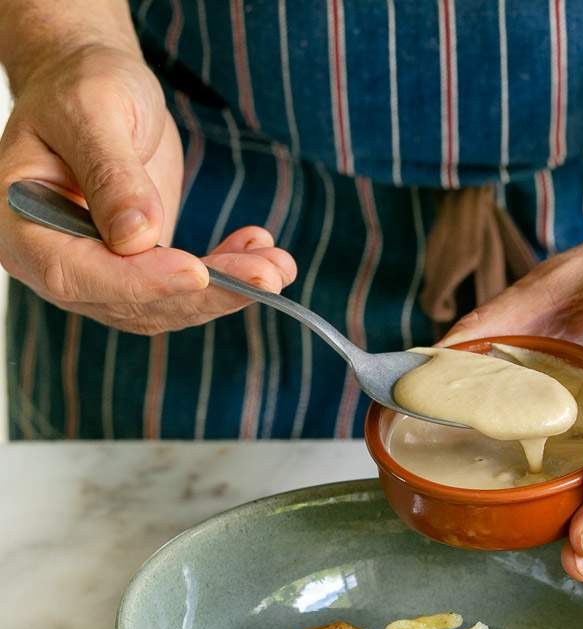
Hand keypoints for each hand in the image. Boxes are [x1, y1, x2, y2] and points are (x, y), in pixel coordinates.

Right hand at [0, 44, 295, 333]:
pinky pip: (184, 290)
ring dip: (227, 290)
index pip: (74, 273)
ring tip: (277, 265)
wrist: (97, 94)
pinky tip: (261, 253)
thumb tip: (136, 236)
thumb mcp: (92, 111)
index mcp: (21, 225)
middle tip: (265, 274)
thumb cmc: (81, 88)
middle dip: (205, 292)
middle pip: (131, 301)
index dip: (138, 280)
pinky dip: (227, 277)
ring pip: (167, 305)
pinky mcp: (139, 274)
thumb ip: (109, 173)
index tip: (195, 272)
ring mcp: (99, 276)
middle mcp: (57, 263)